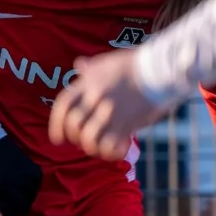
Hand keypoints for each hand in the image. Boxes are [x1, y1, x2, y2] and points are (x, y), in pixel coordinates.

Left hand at [0, 136, 42, 215]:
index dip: (7, 215)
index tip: (5, 210)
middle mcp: (12, 187)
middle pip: (23, 209)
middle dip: (17, 208)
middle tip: (12, 201)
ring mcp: (24, 178)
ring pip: (31, 198)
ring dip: (25, 196)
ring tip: (16, 189)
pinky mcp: (33, 169)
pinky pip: (37, 185)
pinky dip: (31, 185)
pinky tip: (21, 179)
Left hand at [48, 50, 166, 159]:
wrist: (160, 70)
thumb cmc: (134, 64)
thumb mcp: (107, 61)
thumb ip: (90, 67)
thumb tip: (79, 64)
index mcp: (87, 83)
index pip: (63, 106)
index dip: (56, 125)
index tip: (57, 138)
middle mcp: (96, 99)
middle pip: (74, 126)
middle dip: (74, 138)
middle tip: (80, 141)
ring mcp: (111, 113)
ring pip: (89, 140)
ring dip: (90, 147)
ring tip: (97, 147)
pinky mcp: (127, 124)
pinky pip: (110, 147)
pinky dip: (109, 153)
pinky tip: (114, 151)